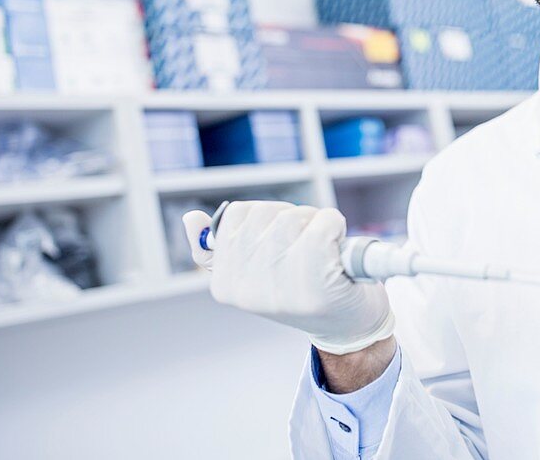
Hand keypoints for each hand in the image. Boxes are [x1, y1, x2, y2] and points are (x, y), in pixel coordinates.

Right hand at [181, 201, 394, 354]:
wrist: (348, 328)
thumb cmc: (302, 291)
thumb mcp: (255, 274)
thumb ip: (220, 250)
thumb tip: (191, 217)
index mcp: (224, 284)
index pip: (235, 215)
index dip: (266, 220)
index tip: (281, 246)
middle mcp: (246, 288)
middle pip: (266, 212)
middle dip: (292, 218)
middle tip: (307, 248)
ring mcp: (281, 286)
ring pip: (293, 216)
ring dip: (314, 221)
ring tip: (323, 251)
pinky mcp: (319, 280)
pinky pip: (324, 223)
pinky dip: (335, 225)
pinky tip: (338, 248)